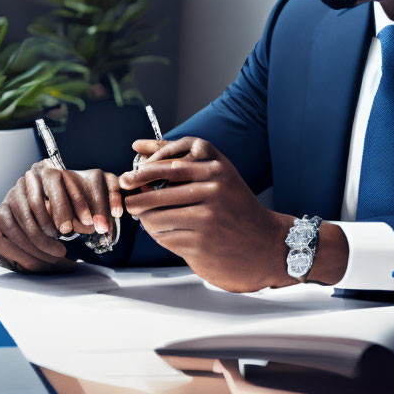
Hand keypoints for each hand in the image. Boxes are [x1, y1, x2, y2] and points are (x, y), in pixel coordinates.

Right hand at [0, 161, 122, 273]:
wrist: (31, 219)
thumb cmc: (63, 212)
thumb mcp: (82, 204)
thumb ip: (96, 206)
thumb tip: (113, 215)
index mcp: (47, 169)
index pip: (59, 180)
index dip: (76, 202)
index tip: (91, 223)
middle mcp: (24, 179)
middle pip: (39, 203)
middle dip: (57, 226)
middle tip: (69, 243)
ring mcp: (7, 198)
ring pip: (24, 223)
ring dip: (42, 244)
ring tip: (59, 255)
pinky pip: (7, 237)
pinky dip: (24, 253)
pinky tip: (39, 261)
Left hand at [119, 137, 347, 291]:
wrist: (266, 245)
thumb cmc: (235, 207)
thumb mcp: (219, 175)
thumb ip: (183, 161)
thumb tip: (138, 148)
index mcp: (216, 169)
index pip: (170, 166)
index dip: (144, 172)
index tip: (129, 178)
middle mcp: (214, 190)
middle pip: (158, 194)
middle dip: (137, 199)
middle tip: (128, 202)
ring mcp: (207, 218)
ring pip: (157, 217)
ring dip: (146, 220)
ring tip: (145, 218)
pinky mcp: (201, 243)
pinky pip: (165, 237)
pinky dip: (158, 235)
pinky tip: (163, 233)